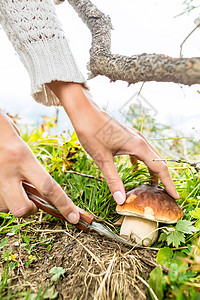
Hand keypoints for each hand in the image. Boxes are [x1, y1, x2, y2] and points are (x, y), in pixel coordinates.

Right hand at [0, 112, 79, 222]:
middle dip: (29, 210)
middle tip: (30, 199)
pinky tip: (2, 182)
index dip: (64, 205)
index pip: (48, 187)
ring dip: (12, 201)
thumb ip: (31, 167)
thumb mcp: (22, 146)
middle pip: (22, 209)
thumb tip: (40, 189)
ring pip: (6, 207)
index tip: (74, 217)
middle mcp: (7, 171)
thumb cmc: (3, 131)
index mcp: (22, 157)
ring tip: (10, 182)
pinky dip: (2, 197)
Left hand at [48, 82, 178, 203]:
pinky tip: (136, 169)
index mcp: (137, 145)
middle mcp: (140, 140)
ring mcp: (134, 137)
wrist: (84, 112)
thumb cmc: (91, 132)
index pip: (160, 167)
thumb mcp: (102, 159)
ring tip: (154, 186)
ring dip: (153, 170)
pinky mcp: (127, 136)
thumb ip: (113, 180)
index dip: (168, 183)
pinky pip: (140, 151)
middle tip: (167, 196)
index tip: (175, 196)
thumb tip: (121, 200)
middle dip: (164, 179)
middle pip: (158, 161)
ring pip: (150, 156)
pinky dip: (142, 162)